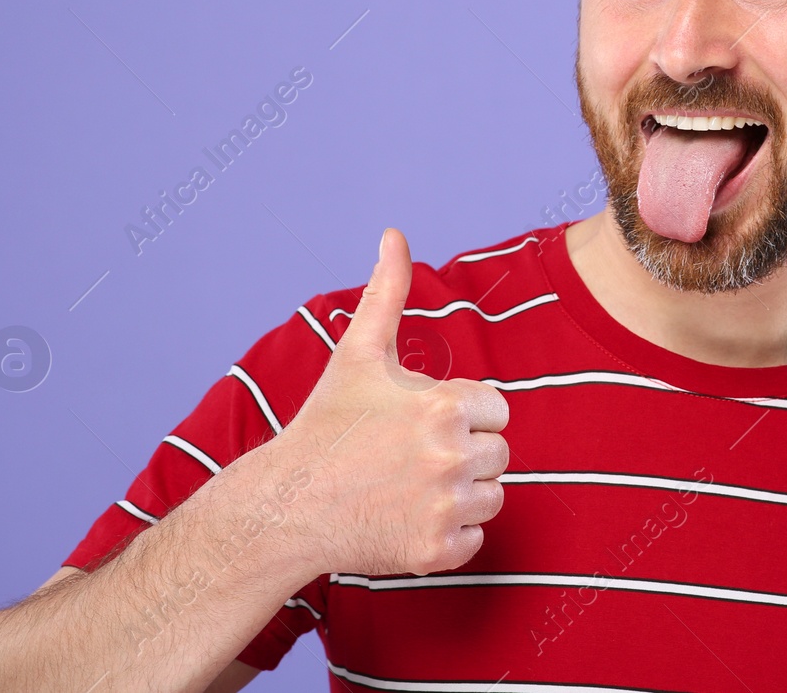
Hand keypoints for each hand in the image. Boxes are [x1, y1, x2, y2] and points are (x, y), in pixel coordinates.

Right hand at [278, 228, 509, 575]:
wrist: (287, 505)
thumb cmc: (326, 425)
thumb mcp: (358, 353)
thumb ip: (388, 291)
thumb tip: (394, 234)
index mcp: (445, 406)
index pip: (495, 409)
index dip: (462, 413)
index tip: (420, 422)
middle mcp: (452, 457)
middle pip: (499, 453)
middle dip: (463, 452)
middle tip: (410, 456)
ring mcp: (445, 508)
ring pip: (492, 496)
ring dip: (461, 493)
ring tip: (410, 485)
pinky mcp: (437, 553)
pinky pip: (476, 540)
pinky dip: (450, 534)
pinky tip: (409, 516)